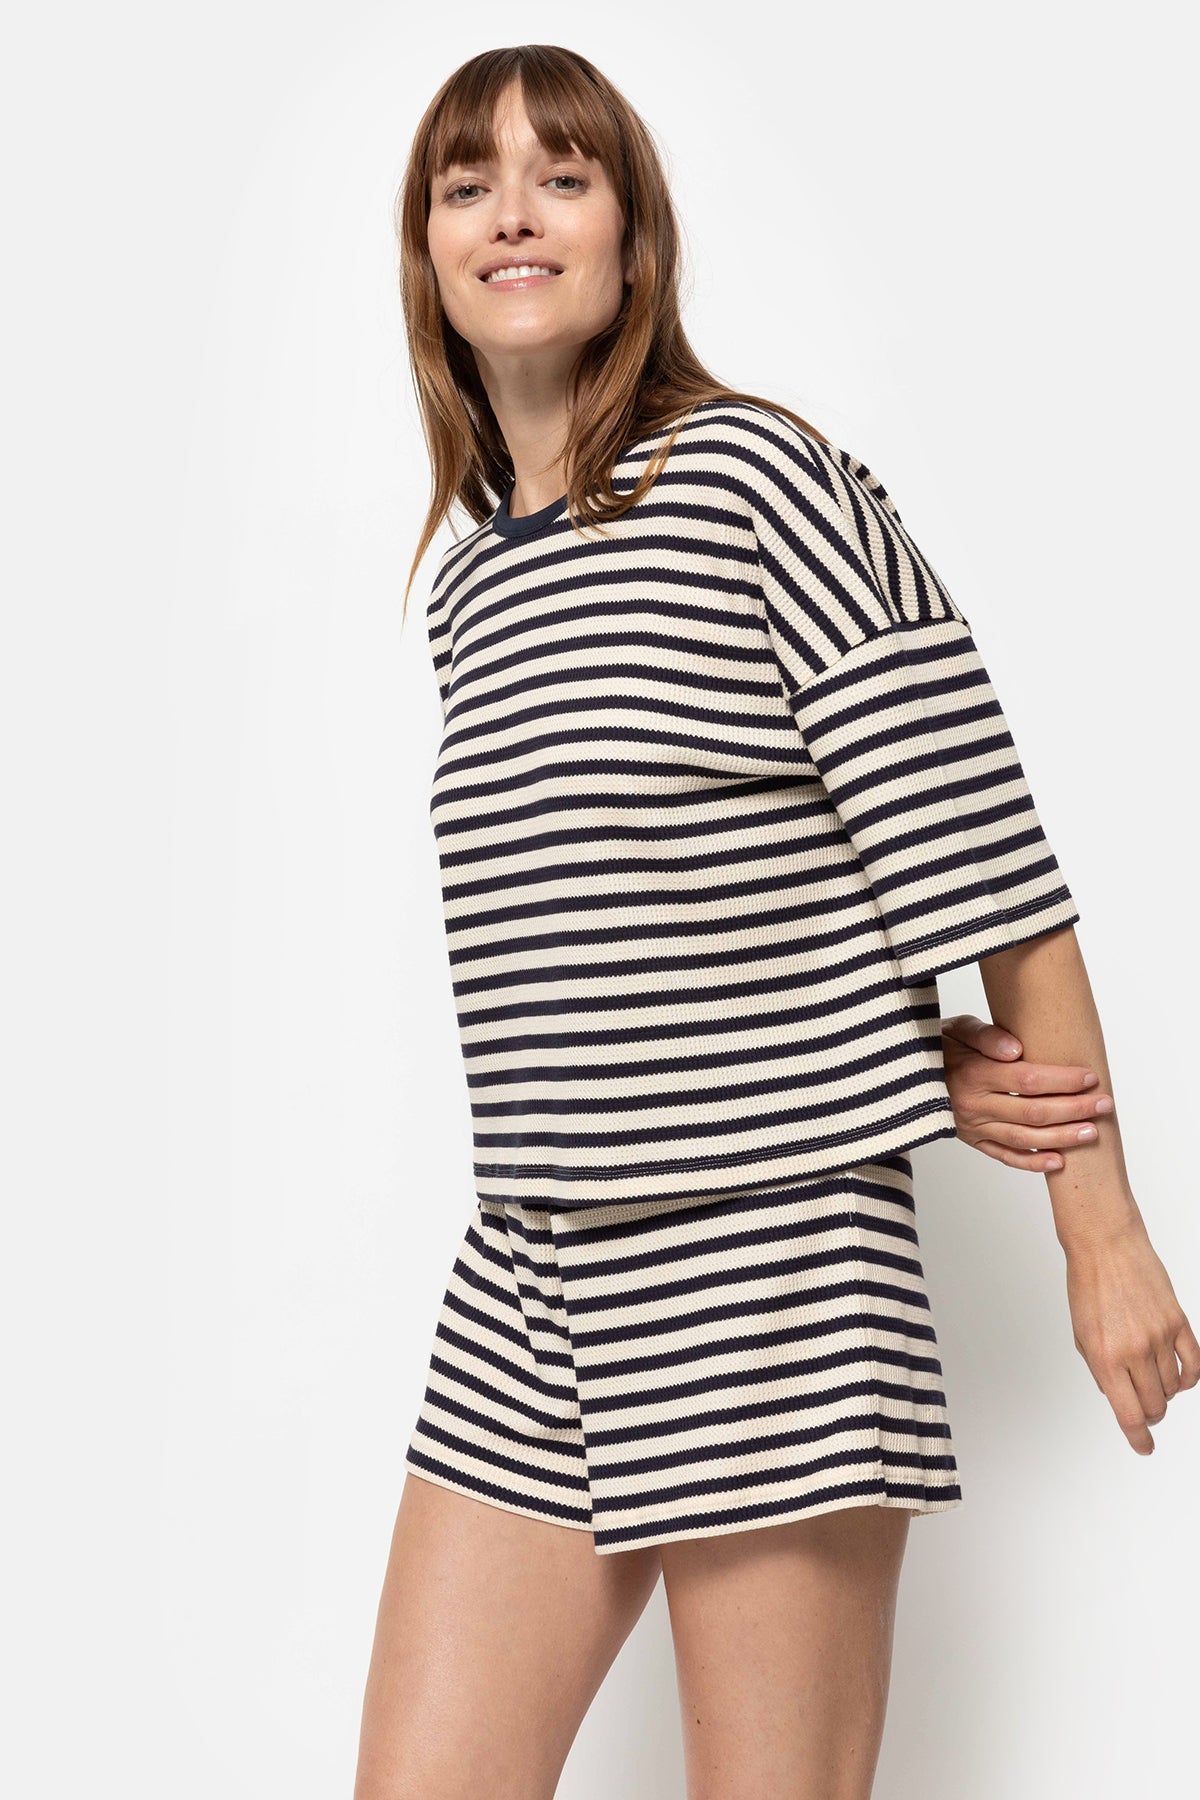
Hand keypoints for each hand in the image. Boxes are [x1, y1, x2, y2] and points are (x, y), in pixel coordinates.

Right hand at [941, 1013, 1113, 1171]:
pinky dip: (1034, 1163)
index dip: (1063, 1080)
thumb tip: (1016, 1048)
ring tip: (1093, 1132)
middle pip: (1033, 1111)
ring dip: (1063, 1137)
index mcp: (973, 1074)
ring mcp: (972, 1127)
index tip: (1090, 1077)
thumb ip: (986, 1035)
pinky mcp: (972, 1141)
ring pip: (1025, 1138)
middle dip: (1074, 1109)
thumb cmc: (940, 1046)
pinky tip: (1060, 1161)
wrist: (905, 1074)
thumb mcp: (956, 1028)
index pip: (1028, 1080)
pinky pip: (1006, 1157)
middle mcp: (973, 1104)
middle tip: (1104, 1104)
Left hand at [1064, 1216, 1199, 1453]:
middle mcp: (1135, 1351)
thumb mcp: (1080, 1334)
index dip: (1138, 1438)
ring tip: (1150, 1380)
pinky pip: (1193, 1363)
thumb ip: (1099, 1369)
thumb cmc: (1087, 1284)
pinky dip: (1188, 1379)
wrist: (1105, 1244)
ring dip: (1164, 1393)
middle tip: (1142, 1407)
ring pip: (1173, 1388)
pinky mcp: (1178, 1322)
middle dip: (1148, 1413)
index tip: (1143, 1446)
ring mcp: (1160, 1337)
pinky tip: (1180, 1380)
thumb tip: (1115, 1395)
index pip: (1129, 1415)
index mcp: (1105, 1357)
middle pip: (1155, 1406)